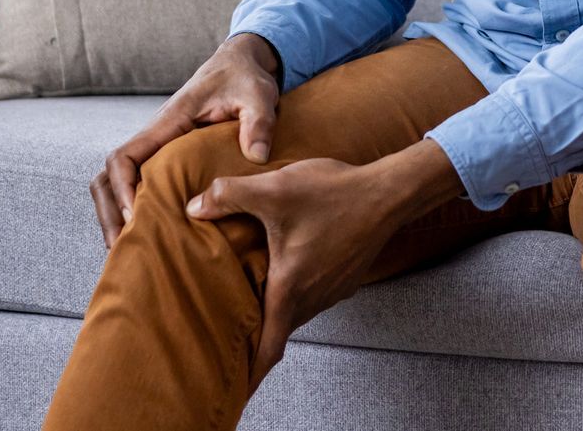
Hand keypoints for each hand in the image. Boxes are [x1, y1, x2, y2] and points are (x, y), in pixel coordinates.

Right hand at [88, 32, 283, 248]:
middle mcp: (155, 139)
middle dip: (109, 214)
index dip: (121, 188)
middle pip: (108, 178)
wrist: (241, 65)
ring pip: (117, 185)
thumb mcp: (257, 96)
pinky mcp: (169, 160)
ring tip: (130, 253)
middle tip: (123, 250)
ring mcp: (159, 150)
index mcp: (168, 123)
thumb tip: (256, 157)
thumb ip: (258, 123)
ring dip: (116, 217)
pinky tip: (152, 237)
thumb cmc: (244, 79)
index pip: (123, 156)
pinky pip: (140, 186)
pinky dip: (135, 211)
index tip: (134, 216)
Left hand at [185, 156, 409, 395]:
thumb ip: (229, 196)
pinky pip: (315, 294)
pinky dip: (298, 292)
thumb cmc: (333, 195)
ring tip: (255, 301)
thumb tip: (194, 207)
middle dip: (257, 340)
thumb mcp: (273, 190)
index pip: (269, 348)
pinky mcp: (346, 277)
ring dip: (278, 311)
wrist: (388, 194)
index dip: (251, 376)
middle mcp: (313, 297)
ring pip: (298, 311)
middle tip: (230, 339)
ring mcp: (333, 289)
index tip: (235, 393)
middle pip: (280, 330)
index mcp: (290, 289)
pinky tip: (290, 267)